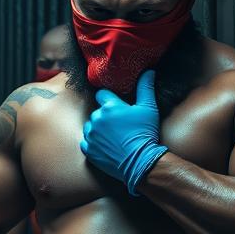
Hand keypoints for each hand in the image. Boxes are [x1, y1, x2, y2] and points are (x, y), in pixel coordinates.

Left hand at [80, 70, 167, 194]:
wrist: (140, 161)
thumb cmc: (145, 133)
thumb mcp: (149, 108)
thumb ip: (145, 88)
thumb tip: (148, 71)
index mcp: (109, 107)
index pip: (102, 95)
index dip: (109, 99)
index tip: (116, 105)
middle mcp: (96, 119)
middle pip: (97, 112)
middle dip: (106, 116)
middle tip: (120, 125)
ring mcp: (90, 135)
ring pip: (91, 126)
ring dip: (98, 129)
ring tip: (113, 136)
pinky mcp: (87, 149)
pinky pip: (86, 141)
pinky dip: (93, 142)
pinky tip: (106, 145)